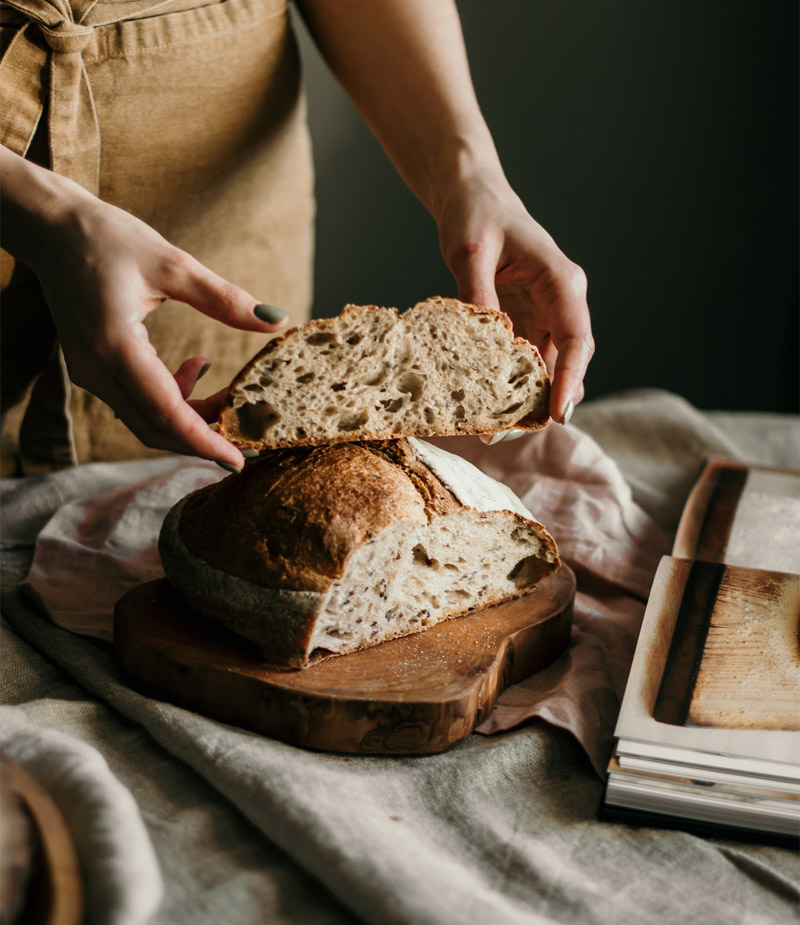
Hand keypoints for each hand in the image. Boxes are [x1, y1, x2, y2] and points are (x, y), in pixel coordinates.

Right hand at [23, 180, 286, 468]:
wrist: (51, 228)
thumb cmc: (107, 238)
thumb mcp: (172, 264)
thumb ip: (224, 299)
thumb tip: (276, 320)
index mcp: (114, 345)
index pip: (164, 413)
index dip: (203, 441)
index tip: (238, 461)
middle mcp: (96, 369)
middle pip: (154, 427)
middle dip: (202, 437)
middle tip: (246, 434)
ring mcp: (89, 373)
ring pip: (145, 418)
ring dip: (189, 417)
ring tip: (229, 394)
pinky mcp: (92, 368)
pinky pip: (135, 401)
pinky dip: (171, 398)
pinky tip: (196, 367)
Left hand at [436, 173, 593, 426]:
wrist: (473, 198)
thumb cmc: (475, 215)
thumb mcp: (469, 251)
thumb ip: (477, 294)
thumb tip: (482, 343)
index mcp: (560, 279)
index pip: (577, 336)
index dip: (570, 378)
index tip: (558, 413)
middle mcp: (561, 300)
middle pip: (568, 360)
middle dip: (547, 399)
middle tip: (513, 432)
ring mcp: (546, 313)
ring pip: (549, 366)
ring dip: (529, 397)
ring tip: (497, 429)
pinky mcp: (527, 322)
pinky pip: (527, 360)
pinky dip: (514, 384)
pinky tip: (491, 406)